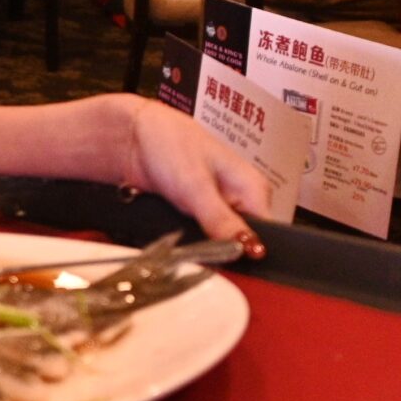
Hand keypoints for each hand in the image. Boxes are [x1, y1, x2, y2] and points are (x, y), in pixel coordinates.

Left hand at [123, 101, 267, 252]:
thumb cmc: (168, 144)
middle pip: (245, 243)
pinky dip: (191, 242)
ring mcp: (220, 207)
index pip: (267, 235)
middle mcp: (241, 199)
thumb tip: (254, 250)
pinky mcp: (199, 213)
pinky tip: (178, 241)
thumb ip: (222, 220)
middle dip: (224, 254)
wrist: (133, 134)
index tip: (228, 266)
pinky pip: (203, 238)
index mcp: (253, 189)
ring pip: (222, 243)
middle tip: (200, 255)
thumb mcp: (195, 186)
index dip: (250, 255)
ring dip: (205, 249)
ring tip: (185, 246)